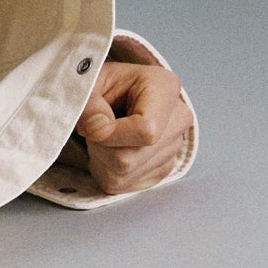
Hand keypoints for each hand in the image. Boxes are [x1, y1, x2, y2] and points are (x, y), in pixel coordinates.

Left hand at [69, 54, 192, 193]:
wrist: (120, 95)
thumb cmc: (108, 86)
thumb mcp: (91, 83)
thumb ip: (88, 103)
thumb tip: (97, 128)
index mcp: (165, 88)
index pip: (145, 131)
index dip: (109, 135)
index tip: (91, 125)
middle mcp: (178, 119)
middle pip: (130, 158)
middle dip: (101, 147)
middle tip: (96, 128)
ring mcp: (174, 147)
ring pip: (124, 174)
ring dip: (101, 159)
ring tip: (104, 137)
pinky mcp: (163, 169)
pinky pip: (125, 184)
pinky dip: (107, 171)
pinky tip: (110, 149)